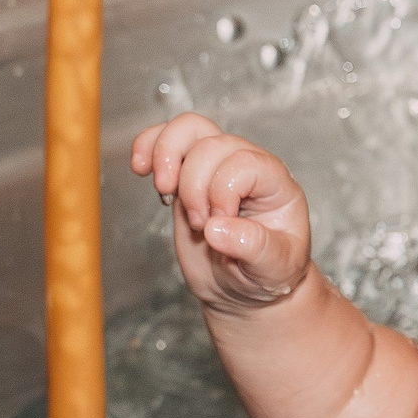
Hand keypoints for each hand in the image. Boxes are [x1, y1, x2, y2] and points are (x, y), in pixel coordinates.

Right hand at [129, 114, 312, 313]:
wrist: (246, 287)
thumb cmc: (269, 273)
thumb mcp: (273, 267)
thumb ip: (253, 246)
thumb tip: (216, 229)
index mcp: (277, 185)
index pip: (245, 163)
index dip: (223, 192)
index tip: (218, 224)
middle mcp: (248, 168)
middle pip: (213, 145)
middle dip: (194, 187)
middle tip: (198, 224)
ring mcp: (215, 169)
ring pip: (190, 130)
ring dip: (167, 155)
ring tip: (164, 189)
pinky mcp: (187, 178)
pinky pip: (166, 142)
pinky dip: (148, 146)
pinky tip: (141, 167)